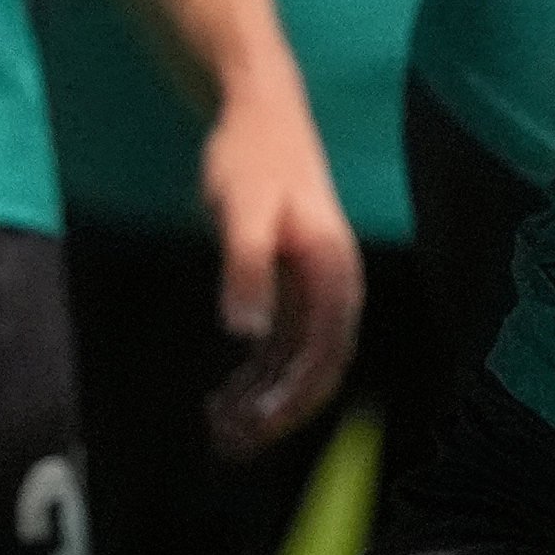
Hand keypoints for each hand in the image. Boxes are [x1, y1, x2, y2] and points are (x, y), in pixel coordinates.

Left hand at [196, 79, 362, 458]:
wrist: (259, 111)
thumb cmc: (253, 157)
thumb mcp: (244, 211)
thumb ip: (247, 269)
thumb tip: (245, 332)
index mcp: (334, 272)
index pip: (326, 353)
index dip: (295, 397)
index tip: (257, 425)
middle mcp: (334, 288)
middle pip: (318, 369)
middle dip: (279, 412)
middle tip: (231, 444)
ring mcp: (313, 289)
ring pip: (297, 363)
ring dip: (264, 400)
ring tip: (220, 432)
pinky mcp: (291, 286)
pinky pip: (281, 346)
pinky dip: (256, 376)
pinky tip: (225, 397)